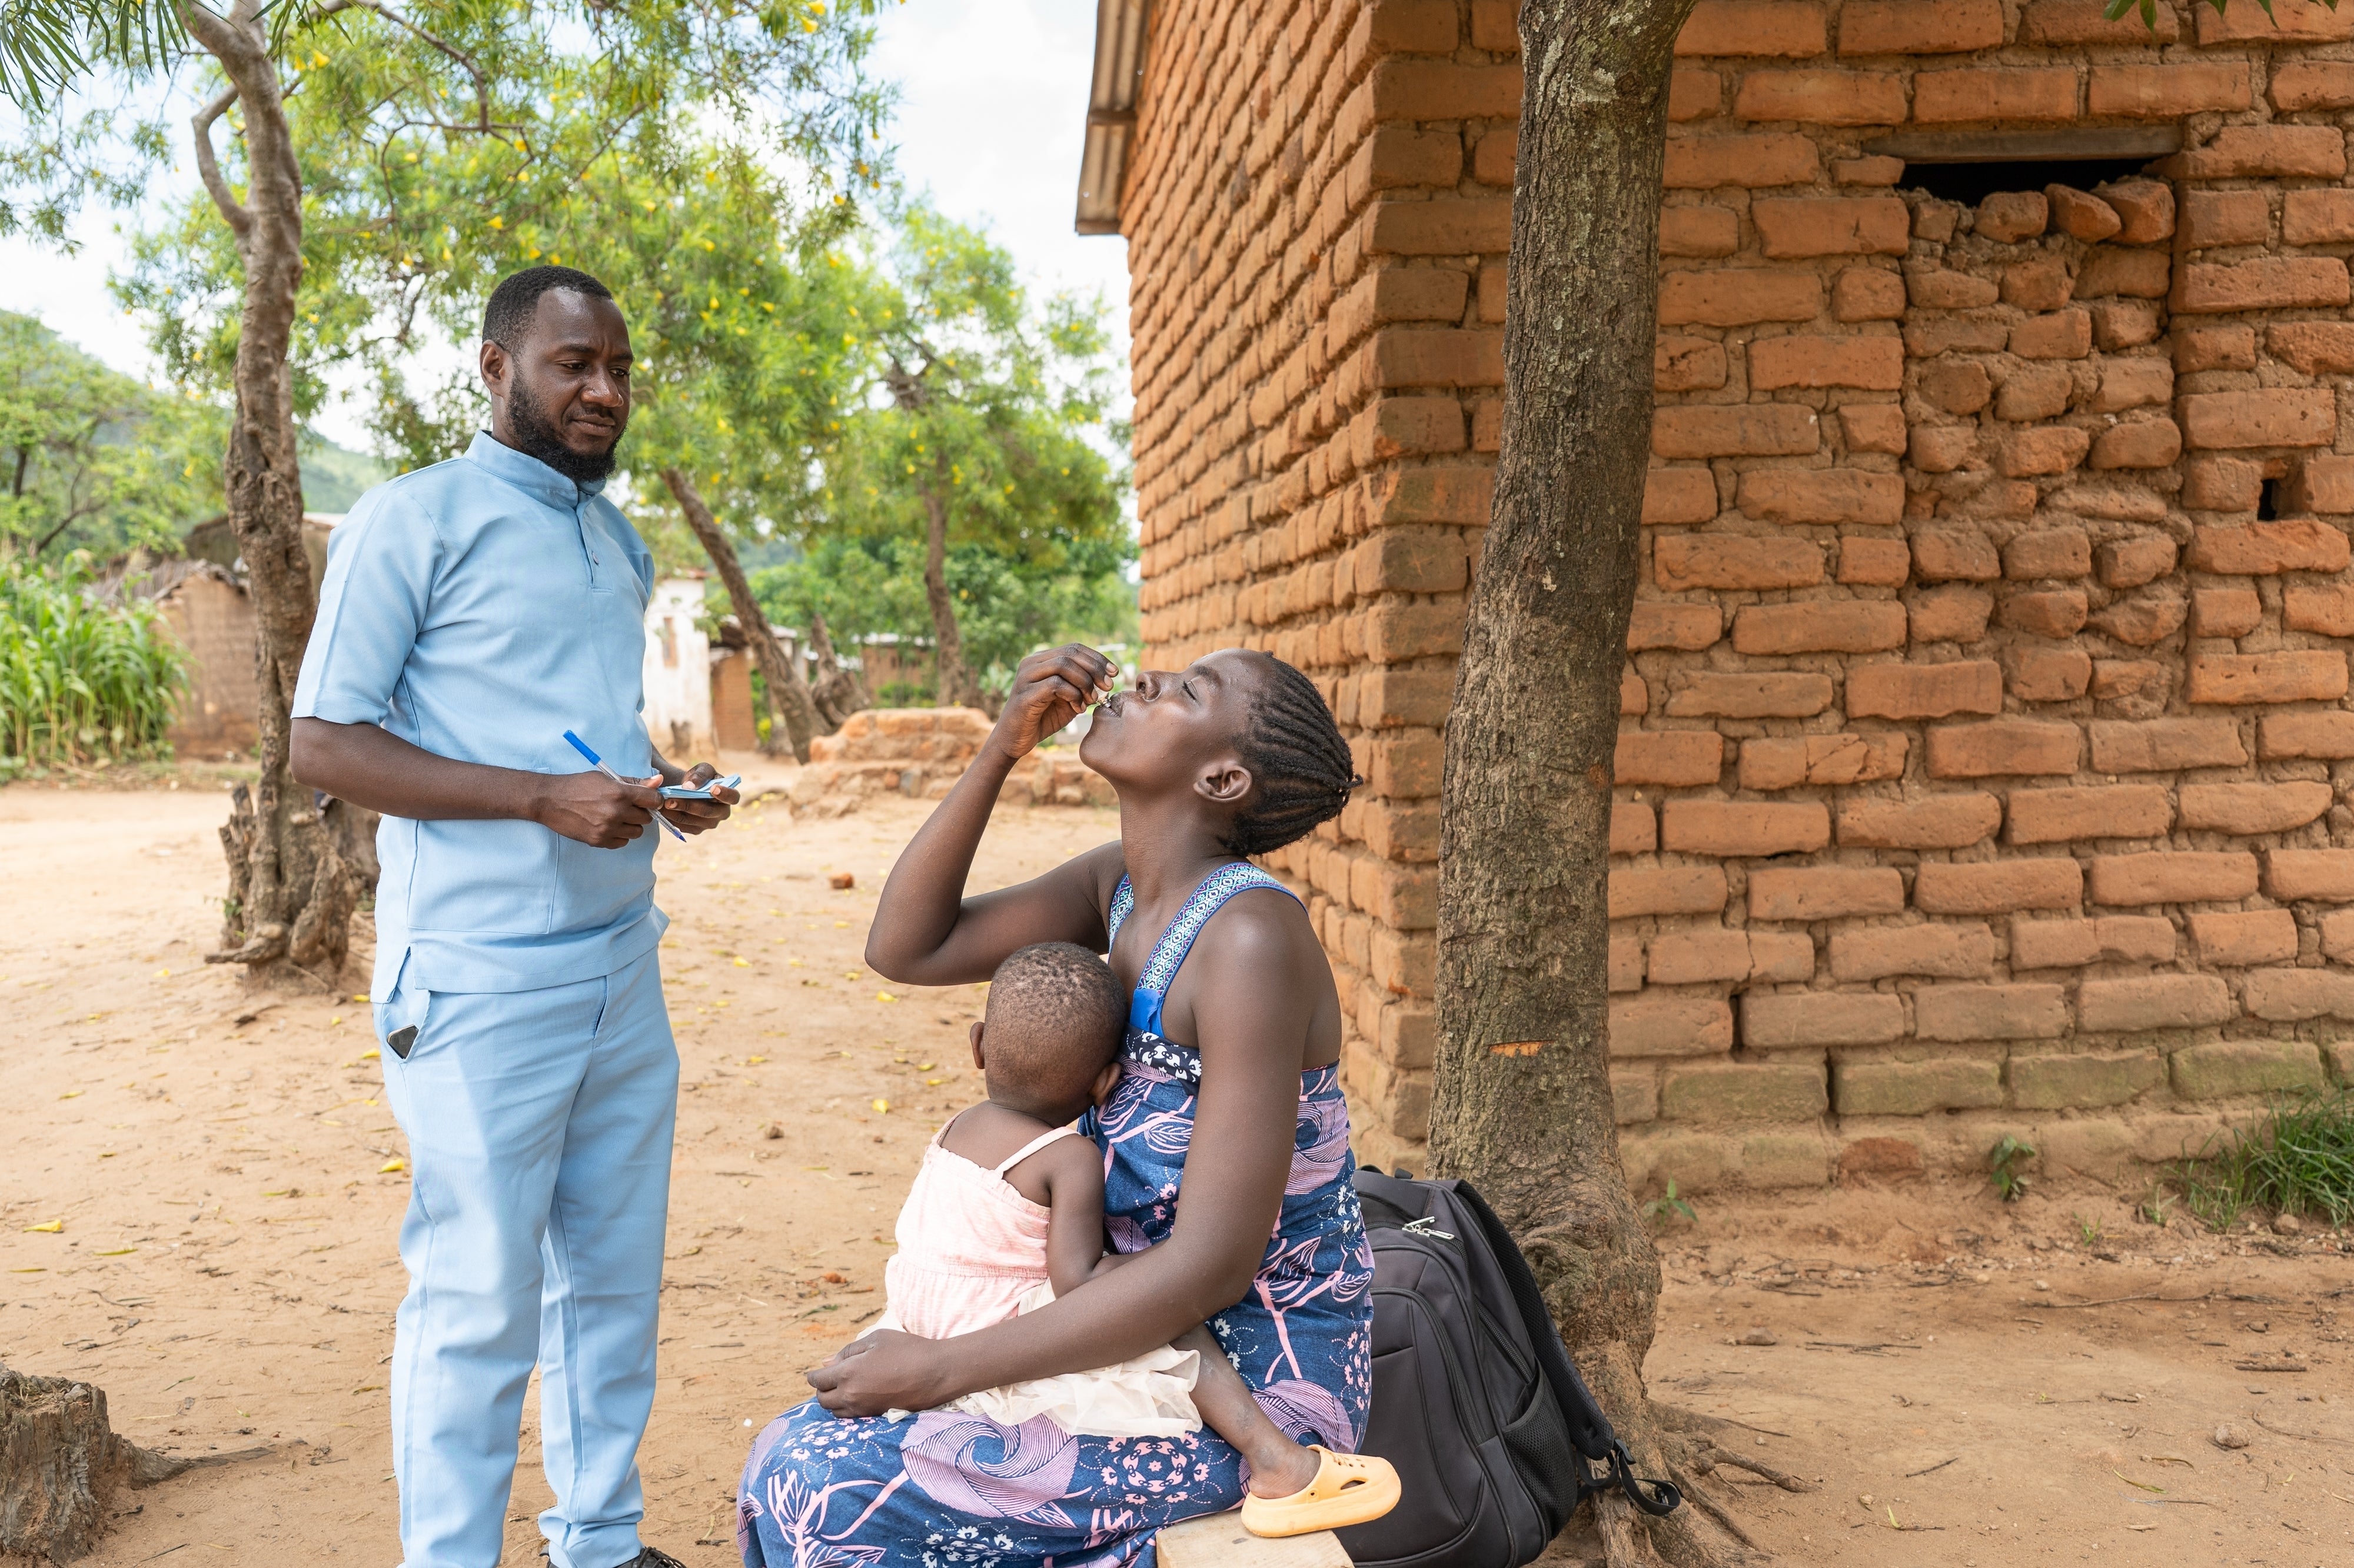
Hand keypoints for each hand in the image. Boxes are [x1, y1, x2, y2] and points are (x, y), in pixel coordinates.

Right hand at [534, 769, 660, 847]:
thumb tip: (658, 781)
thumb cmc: (578, 785)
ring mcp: (607, 829)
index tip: (648, 799)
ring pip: (636, 832)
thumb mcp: (606, 778)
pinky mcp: (598, 841)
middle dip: (640, 812)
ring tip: (616, 816)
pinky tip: (607, 825)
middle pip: (646, 818)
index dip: (653, 799)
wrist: (549, 800)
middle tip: (626, 806)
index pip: (654, 800)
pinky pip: (622, 842)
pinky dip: (618, 835)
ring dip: (631, 825)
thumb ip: (634, 782)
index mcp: (620, 793)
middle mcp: (616, 812)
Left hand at [659, 760, 737, 836]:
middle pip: (707, 812)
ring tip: (662, 804)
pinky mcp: (697, 830)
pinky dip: (673, 819)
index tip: (713, 789)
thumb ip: (699, 775)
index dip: (724, 794)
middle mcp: (722, 813)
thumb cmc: (699, 778)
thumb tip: (689, 787)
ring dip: (676, 813)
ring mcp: (710, 823)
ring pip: (693, 821)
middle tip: (670, 800)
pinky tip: (663, 811)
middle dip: (688, 806)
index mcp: (730, 796)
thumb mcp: (702, 769)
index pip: (733, 797)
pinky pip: (684, 826)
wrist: (688, 789)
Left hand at [804, 1330, 951, 1417]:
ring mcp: (864, 1409)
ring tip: (844, 1388)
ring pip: (835, 1412)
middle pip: (822, 1400)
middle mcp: (851, 1395)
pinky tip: (858, 1396)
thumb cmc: (907, 1350)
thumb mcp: (876, 1339)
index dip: (813, 1375)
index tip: (815, 1372)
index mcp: (848, 1373)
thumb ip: (848, 1351)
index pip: (817, 1380)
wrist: (937, 1373)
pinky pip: (851, 1417)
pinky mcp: (876, 1417)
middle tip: (830, 1379)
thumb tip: (826, 1363)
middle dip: (822, 1390)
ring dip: (834, 1401)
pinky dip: (847, 1409)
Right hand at [989, 645, 1115, 763]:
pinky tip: (1078, 710)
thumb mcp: (1067, 700)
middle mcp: (1031, 663)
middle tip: (1108, 686)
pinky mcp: (1025, 694)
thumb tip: (1107, 677)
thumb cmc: (1042, 719)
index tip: (1114, 672)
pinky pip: (1056, 685)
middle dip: (1095, 668)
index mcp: (1041, 660)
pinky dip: (1073, 696)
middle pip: (1070, 653)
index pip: (1073, 648)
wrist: (1015, 741)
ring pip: (1063, 665)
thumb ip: (1082, 686)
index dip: (1097, 658)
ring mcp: (1026, 677)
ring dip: (1084, 682)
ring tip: (1092, 700)